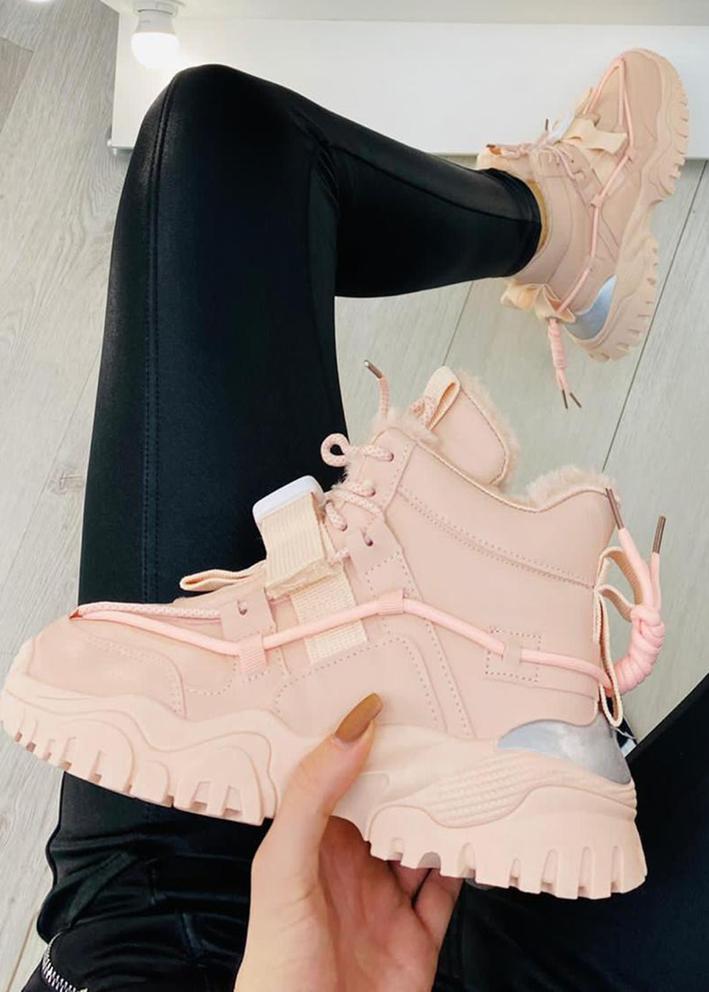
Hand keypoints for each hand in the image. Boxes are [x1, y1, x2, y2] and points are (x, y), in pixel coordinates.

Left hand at [235, 693, 460, 991]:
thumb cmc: (278, 962)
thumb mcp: (282, 867)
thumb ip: (312, 797)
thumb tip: (355, 728)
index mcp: (310, 844)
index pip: (336, 778)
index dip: (357, 741)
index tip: (387, 697)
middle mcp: (349, 867)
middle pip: (386, 806)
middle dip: (411, 773)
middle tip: (443, 723)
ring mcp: (385, 902)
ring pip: (421, 843)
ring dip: (443, 814)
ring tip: (469, 770)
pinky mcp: (417, 938)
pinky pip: (447, 892)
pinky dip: (465, 865)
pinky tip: (479, 836)